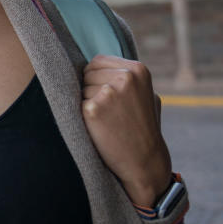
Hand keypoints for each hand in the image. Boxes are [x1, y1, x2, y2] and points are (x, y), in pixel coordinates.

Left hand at [82, 55, 172, 206]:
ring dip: (87, 102)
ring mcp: (108, 92)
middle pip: (87, 73)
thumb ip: (127, 75)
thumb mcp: (146, 94)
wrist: (144, 162)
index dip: (97, 78)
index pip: (97, 61)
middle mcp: (124, 77)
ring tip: (108, 120)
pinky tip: (100, 127)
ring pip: (80, 88)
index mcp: (137, 69)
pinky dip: (83, 115)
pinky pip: (76, 104)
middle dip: (92, 90)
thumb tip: (95, 61)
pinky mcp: (93, 108)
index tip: (111, 97)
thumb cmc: (142, 127)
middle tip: (111, 112)